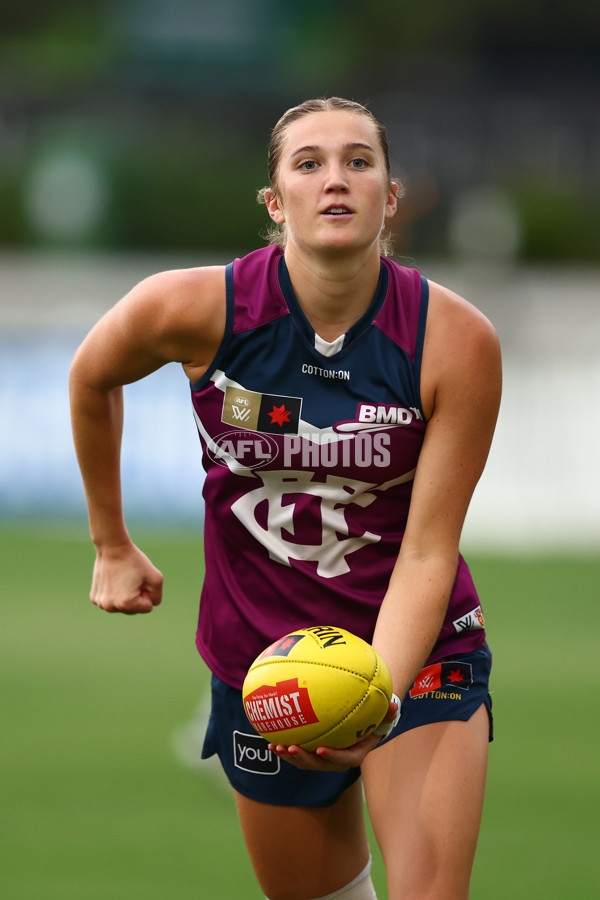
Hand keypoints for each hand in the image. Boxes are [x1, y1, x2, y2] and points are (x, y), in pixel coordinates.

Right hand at [90, 541, 163, 613]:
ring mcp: (100, 603)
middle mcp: (110, 607)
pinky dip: (115, 593)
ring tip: (122, 579)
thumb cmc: (135, 562)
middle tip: (131, 578)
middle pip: (134, 610)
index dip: (147, 592)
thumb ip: (157, 597)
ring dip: (126, 595)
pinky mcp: (94, 598)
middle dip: (137, 595)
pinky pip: (112, 601)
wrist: (112, 548)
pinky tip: (113, 580)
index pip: (148, 607)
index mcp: (126, 604)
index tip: (140, 579)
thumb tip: (148, 606)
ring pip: (123, 606)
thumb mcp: (156, 578)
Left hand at [268, 698, 399, 771]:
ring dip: (291, 758)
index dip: (331, 756)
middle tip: (291, 748)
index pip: (344, 759)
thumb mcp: (384, 714)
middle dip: (304, 759)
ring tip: (277, 748)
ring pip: (306, 763)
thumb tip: (395, 705)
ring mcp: (324, 759)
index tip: (320, 748)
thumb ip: (388, 711)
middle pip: (320, 764)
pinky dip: (285, 751)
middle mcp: (338, 760)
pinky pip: (299, 755)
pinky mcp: (313, 754)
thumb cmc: (374, 718)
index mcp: (356, 753)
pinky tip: (271, 743)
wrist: (364, 725)